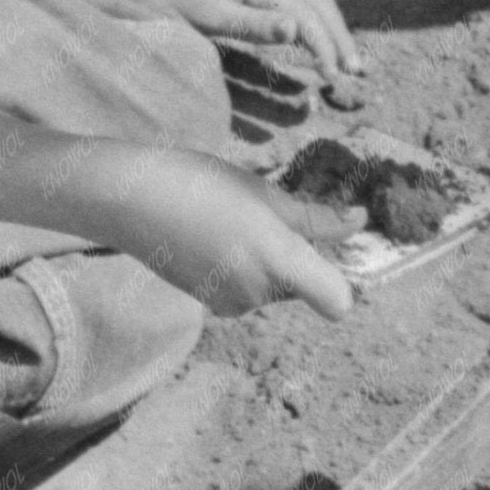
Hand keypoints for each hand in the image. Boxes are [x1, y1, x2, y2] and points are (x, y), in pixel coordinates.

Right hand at [105, 147, 355, 322]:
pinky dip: (243, 268)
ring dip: (269, 261)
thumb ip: (315, 217)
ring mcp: (233, 303)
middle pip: (304, 285)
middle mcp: (260, 293)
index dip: (344, 280)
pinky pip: (248, 289)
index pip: (337, 301)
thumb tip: (358, 222)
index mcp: (279, 260)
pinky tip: (215, 237)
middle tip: (269, 216)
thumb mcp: (265, 193)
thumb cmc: (201, 185)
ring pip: (275, 287)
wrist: (131, 201)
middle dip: (298, 256)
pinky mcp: (212, 305)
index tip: (332, 248)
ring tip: (235, 223)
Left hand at [139, 0, 361, 83]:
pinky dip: (316, 7)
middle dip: (340, 34)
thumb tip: (296, 31)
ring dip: (332, 19)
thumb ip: (253, 25)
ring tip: (344, 51)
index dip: (325, 46)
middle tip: (357, 70)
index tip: (338, 77)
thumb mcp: (208, 18)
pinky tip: (315, 26)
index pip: (306, 16)